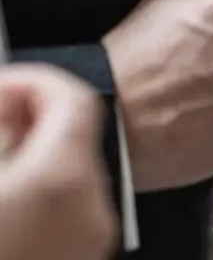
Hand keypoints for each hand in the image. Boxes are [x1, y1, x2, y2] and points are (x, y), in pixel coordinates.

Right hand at [0, 65, 115, 259]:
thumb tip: (4, 108)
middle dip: (22, 126)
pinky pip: (59, 224)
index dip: (28, 81)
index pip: (72, 96)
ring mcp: (87, 248)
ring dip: (24, 169)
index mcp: (63, 178)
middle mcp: (91, 213)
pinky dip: (30, 207)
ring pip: (65, 185)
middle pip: (70, 141)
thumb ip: (0, 128)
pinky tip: (2, 212)